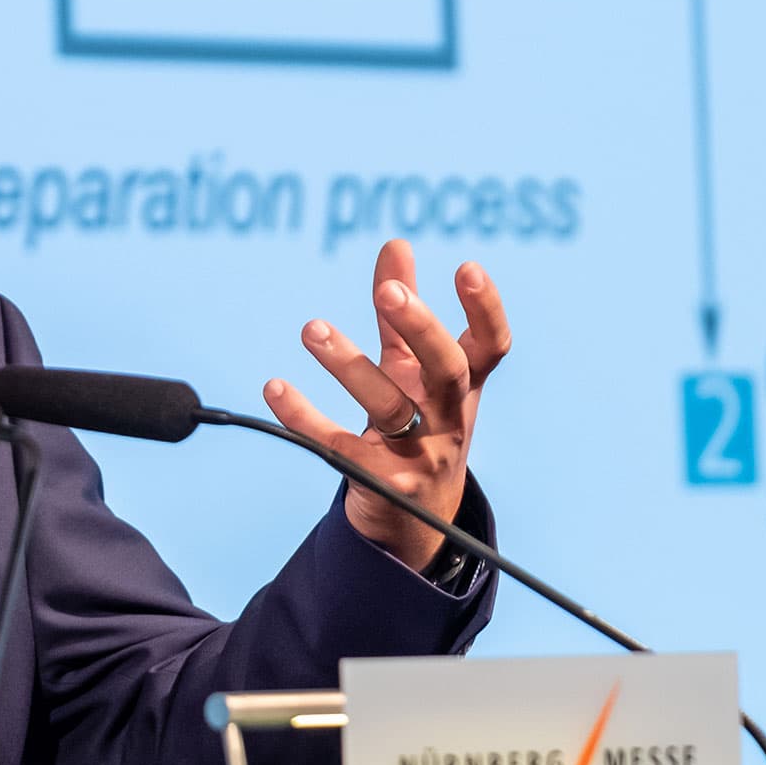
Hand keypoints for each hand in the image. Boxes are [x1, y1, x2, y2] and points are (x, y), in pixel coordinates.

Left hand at [262, 239, 510, 570]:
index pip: (491, 347)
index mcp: (463, 387)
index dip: (486, 309)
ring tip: (312, 328)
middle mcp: (449, 420)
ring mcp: (419, 456)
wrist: (414, 520)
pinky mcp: (380, 484)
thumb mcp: (414, 369)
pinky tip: (274, 388)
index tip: (466, 267)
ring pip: (390, 409)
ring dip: (350, 366)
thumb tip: (395, 243)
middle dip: (421, 329)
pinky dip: (306, 419)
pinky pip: (341, 448)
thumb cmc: (417, 424)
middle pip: (448, 372)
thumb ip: (400, 312)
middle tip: (386, 293)